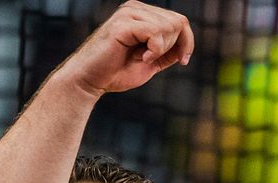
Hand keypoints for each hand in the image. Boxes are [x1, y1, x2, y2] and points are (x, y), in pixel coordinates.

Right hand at [57, 1, 194, 96]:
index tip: (183, 61)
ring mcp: (128, 13)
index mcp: (142, 14)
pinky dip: (154, 51)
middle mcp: (135, 8)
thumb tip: (186, 43)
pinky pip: (155, 33)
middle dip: (173, 47)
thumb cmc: (117, 72)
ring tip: (143, 58)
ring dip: (161, 49)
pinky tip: (141, 58)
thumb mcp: (151, 61)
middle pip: (177, 22)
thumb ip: (167, 50)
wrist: (90, 81)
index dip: (187, 42)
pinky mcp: (123, 23)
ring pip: (168, 26)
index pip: (178, 20)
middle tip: (153, 60)